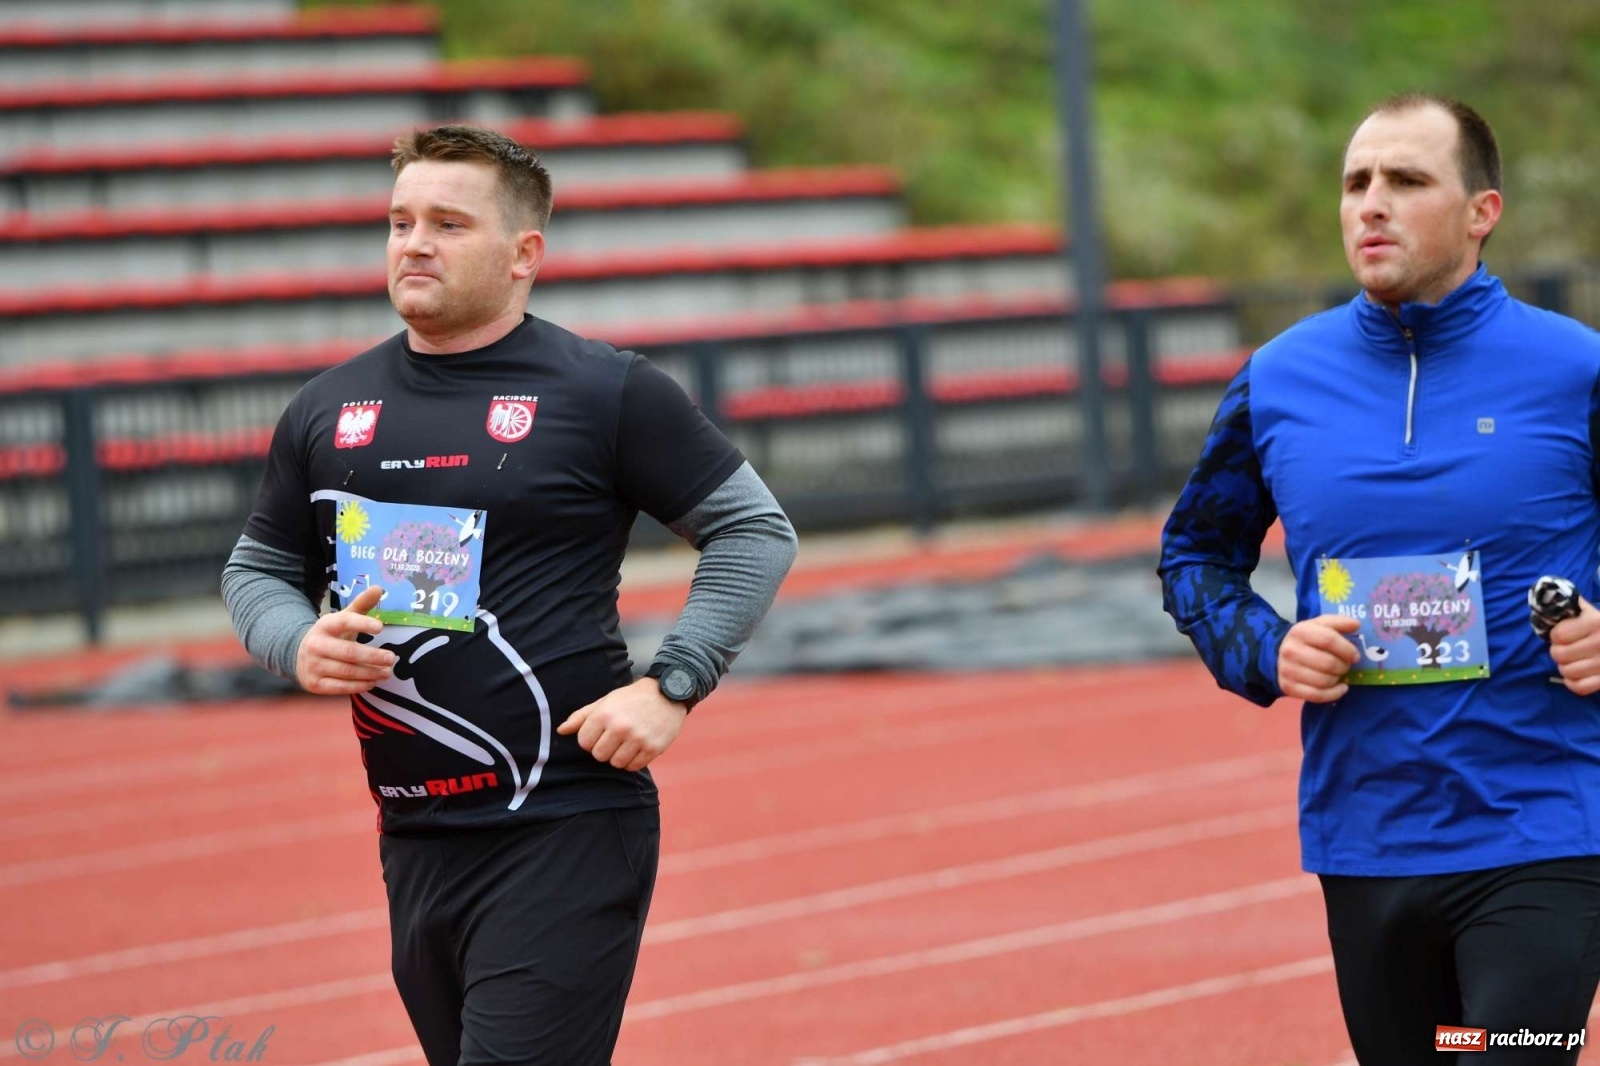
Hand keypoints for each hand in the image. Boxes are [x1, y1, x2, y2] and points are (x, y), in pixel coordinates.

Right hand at [294, 585, 396, 695]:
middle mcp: (316, 645)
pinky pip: (340, 687)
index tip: (380, 627)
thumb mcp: (343, 618)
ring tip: (387, 672)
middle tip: (392, 658)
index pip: (344, 622)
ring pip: (347, 671)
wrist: (298, 656)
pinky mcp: (315, 684)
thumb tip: (378, 587)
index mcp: (325, 625)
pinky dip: (359, 686)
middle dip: (373, 656)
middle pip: (348, 652)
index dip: (362, 624)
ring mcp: (313, 666)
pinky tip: (372, 682)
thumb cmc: (331, 635)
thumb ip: (361, 604)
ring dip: (370, 673)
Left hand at [557, 677, 687, 771]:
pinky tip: (637, 747)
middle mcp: (620, 727)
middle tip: (614, 739)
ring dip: (619, 756)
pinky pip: (634, 766)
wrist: (667, 692)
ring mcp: (638, 739)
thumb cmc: (631, 698)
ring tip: (626, 743)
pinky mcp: (653, 748)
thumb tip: (561, 731)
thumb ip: (581, 717)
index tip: (600, 733)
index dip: (590, 740)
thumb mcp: (605, 702)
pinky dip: (633, 761)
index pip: (584, 743)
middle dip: (604, 749)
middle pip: (599, 755)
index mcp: (605, 714)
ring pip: (616, 763)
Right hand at [1278, 614, 1361, 702]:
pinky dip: (1334, 694)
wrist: (1281, 655)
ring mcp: (1287, 670)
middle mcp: (1290, 650)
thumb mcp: (1319, 625)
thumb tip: (1356, 624)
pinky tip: (1340, 688)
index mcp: (1299, 631)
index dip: (1347, 649)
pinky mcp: (1288, 687)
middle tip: (1345, 666)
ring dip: (1337, 679)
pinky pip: (1317, 695)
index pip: (1328, 640)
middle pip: (1328, 663)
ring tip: (1338, 674)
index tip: (1355, 656)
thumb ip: (1338, 622)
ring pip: (1323, 681)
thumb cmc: (1308, 640)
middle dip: (1343, 666)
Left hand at [1548, 597, 1599, 695]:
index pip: (1557, 635)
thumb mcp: (1587, 611)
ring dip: (1565, 667)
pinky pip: (1579, 687)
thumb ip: (1568, 603)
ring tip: (1573, 660)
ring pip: (1567, 672)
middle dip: (1559, 651)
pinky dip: (1573, 682)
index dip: (1556, 635)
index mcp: (1595, 622)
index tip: (1563, 634)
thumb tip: (1544, 593)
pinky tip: (1577, 674)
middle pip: (1559, 655)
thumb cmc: (1599, 625)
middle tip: (1567, 648)